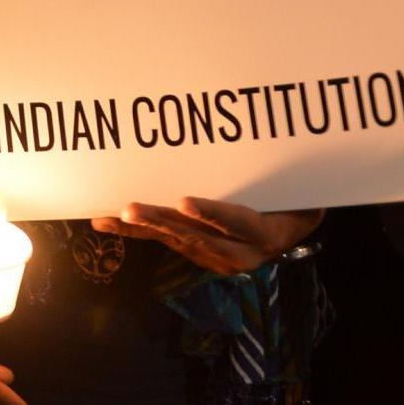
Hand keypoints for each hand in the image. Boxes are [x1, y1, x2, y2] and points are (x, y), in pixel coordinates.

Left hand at [91, 198, 322, 275]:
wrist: (292, 234)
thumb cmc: (295, 203)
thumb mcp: (299, 196)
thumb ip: (279, 183)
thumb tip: (270, 146)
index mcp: (264, 235)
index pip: (236, 223)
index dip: (212, 213)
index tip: (185, 202)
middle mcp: (238, 253)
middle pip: (197, 236)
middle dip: (161, 221)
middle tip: (131, 209)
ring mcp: (215, 258)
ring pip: (173, 240)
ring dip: (139, 229)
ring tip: (108, 217)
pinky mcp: (195, 255)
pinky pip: (163, 241)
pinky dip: (133, 232)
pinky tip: (104, 222)